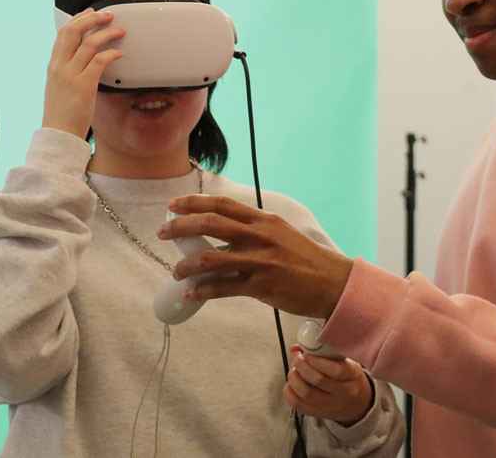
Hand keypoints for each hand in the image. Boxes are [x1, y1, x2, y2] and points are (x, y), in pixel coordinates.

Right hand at [41, 9, 124, 137]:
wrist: (58, 135)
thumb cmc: (62, 114)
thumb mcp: (58, 87)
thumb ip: (67, 71)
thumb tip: (82, 58)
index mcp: (53, 65)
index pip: (62, 33)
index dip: (77, 19)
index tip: (90, 12)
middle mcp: (59, 66)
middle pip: (73, 31)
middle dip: (92, 19)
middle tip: (108, 15)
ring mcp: (70, 75)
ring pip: (89, 43)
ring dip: (107, 33)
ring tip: (120, 31)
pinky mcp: (84, 85)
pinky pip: (99, 61)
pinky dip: (111, 53)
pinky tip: (120, 54)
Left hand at [156, 195, 354, 317]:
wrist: (332, 283)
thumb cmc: (304, 259)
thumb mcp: (280, 233)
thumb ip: (253, 230)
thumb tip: (221, 231)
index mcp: (263, 220)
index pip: (222, 205)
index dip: (194, 202)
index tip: (173, 204)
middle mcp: (260, 236)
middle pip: (211, 224)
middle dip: (181, 226)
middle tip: (163, 232)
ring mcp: (260, 261)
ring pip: (212, 257)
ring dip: (187, 264)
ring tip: (175, 272)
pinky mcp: (261, 286)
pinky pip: (224, 287)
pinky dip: (203, 290)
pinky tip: (191, 293)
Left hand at [284, 346, 373, 424]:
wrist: (357, 404)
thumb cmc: (348, 377)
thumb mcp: (346, 362)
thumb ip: (325, 353)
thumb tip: (294, 348)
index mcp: (353, 376)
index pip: (336, 370)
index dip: (317, 360)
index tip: (307, 353)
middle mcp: (344, 393)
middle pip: (319, 380)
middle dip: (302, 366)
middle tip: (297, 358)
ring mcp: (331, 406)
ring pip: (306, 394)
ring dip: (294, 378)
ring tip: (293, 370)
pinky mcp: (319, 414)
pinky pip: (298, 405)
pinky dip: (290, 392)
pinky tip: (291, 383)